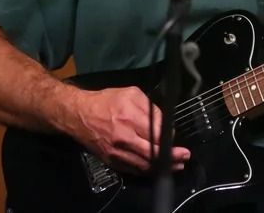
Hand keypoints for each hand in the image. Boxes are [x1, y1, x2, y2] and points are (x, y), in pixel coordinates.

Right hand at [69, 86, 190, 173]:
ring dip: (162, 167)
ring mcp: (117, 153)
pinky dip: (146, 170)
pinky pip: (133, 170)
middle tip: (184, 157)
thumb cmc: (106, 101)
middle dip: (172, 157)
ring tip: (175, 166)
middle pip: (153, 153)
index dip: (169, 138)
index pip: (156, 134)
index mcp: (129, 118)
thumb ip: (150, 107)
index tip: (176, 139)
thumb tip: (163, 123)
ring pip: (144, 165)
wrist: (79, 114)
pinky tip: (155, 167)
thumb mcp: (131, 94)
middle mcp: (124, 138)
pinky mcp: (111, 161)